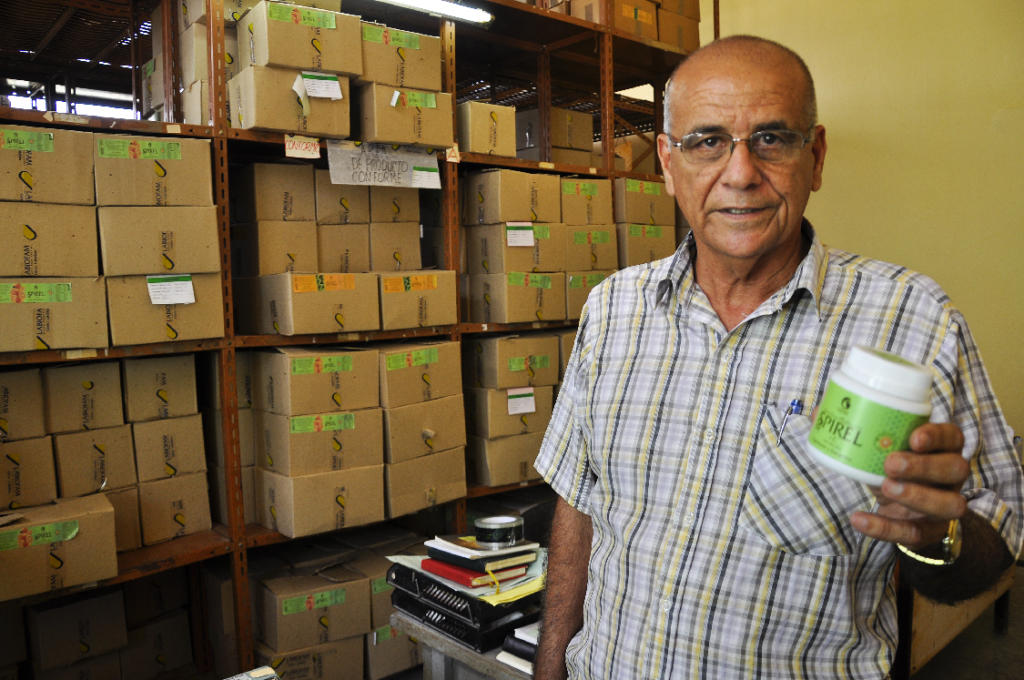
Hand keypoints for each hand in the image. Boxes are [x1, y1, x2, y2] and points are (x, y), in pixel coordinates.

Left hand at [850, 422, 968, 549]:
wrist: (903, 512)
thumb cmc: (892, 468)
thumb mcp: (880, 449)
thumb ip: (853, 430)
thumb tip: (818, 413)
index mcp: (943, 448)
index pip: (952, 436)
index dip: (936, 436)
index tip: (914, 437)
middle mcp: (951, 476)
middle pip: (955, 468)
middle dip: (924, 466)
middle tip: (890, 463)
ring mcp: (946, 504)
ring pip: (949, 504)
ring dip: (918, 496)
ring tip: (885, 487)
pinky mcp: (930, 531)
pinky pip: (914, 533)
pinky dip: (885, 528)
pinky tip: (859, 519)